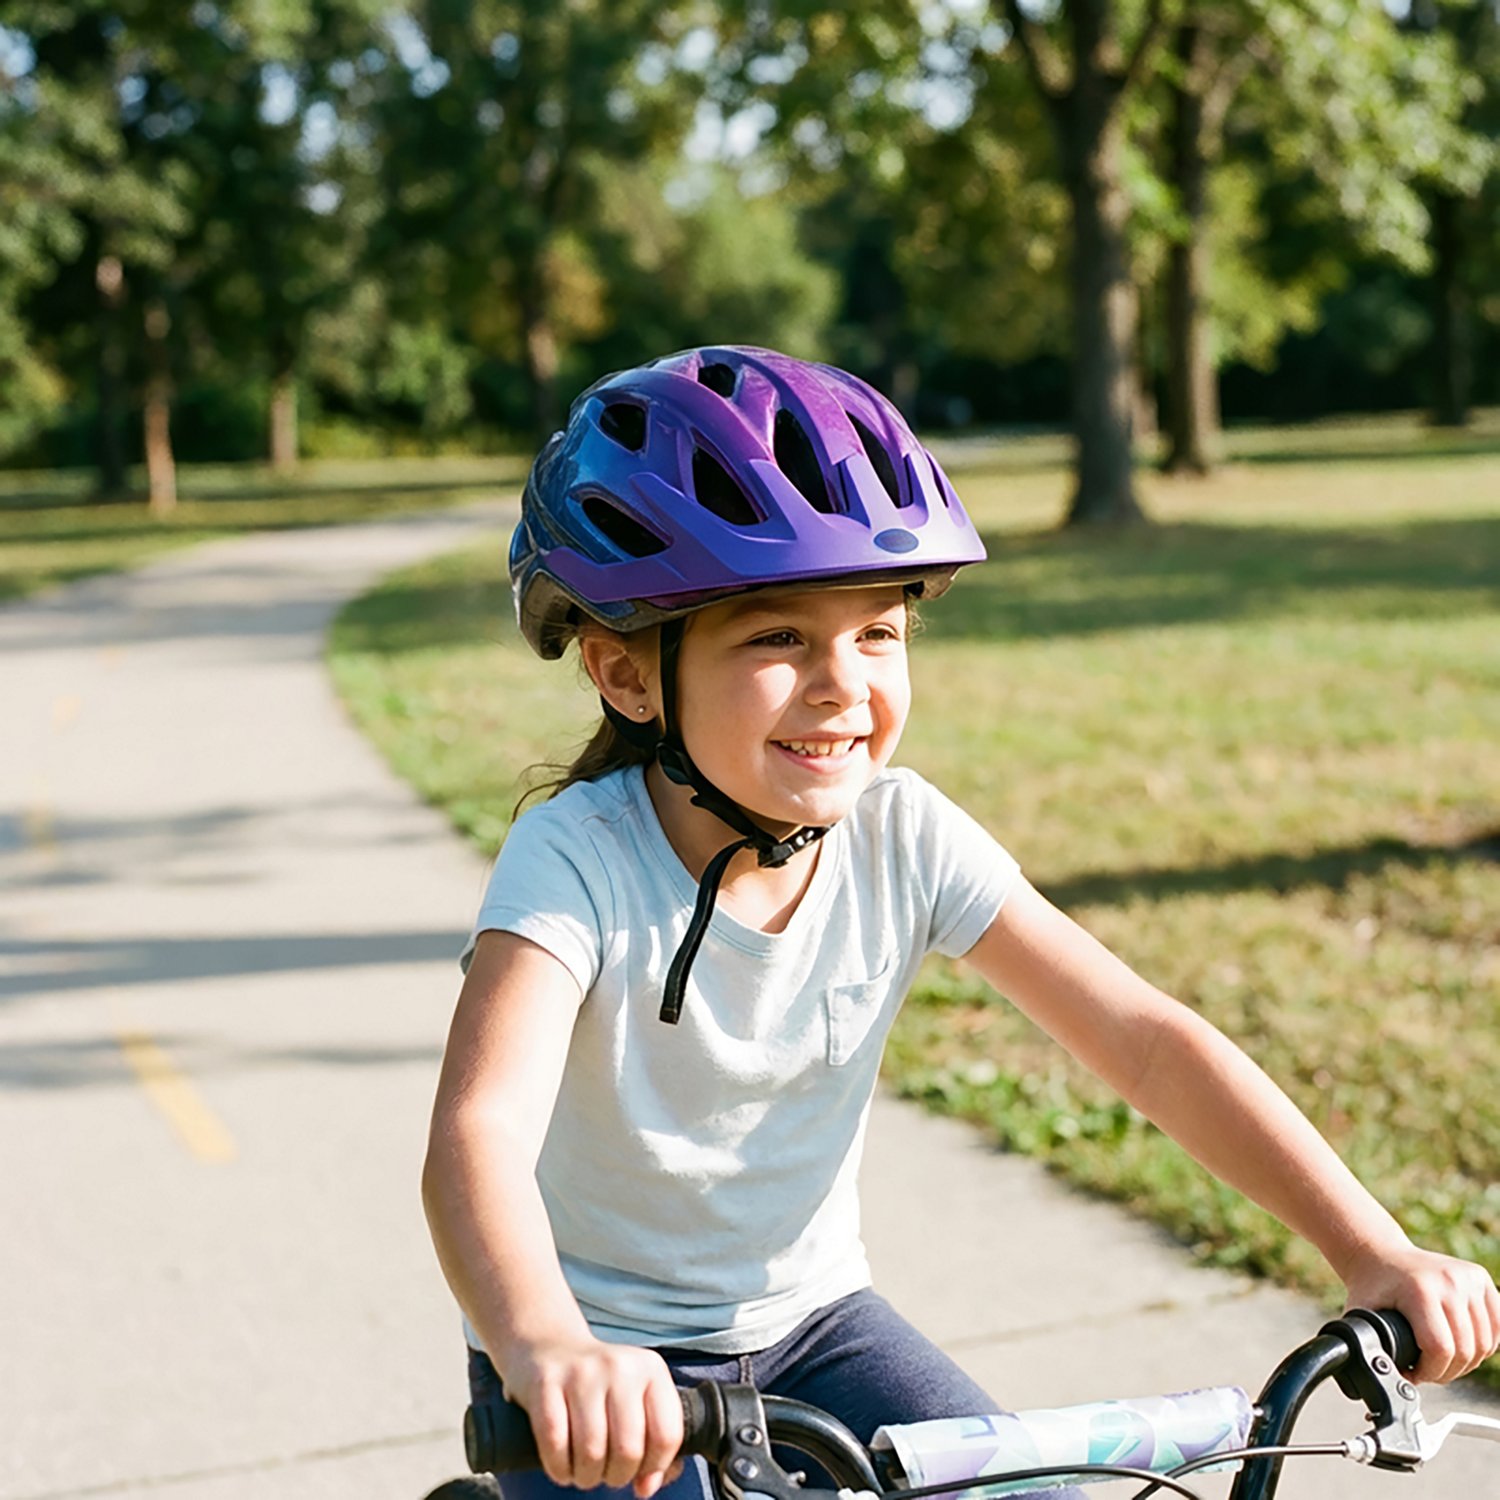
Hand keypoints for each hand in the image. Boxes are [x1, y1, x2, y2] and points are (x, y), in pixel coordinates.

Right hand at [504, 1336, 684, 1495]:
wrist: (550, 1347)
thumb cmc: (601, 1387)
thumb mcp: (637, 1402)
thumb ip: (653, 1444)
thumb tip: (646, 1487)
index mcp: (651, 1369)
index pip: (666, 1435)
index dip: (653, 1467)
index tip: (639, 1471)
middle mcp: (620, 1366)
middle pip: (628, 1449)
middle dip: (616, 1476)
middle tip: (606, 1473)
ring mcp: (582, 1372)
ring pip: (591, 1452)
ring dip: (586, 1476)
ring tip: (584, 1470)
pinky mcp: (545, 1382)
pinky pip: (555, 1444)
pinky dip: (559, 1468)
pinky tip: (562, 1465)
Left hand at [1341, 1242, 1499, 1383]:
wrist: (1380, 1253)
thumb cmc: (1371, 1287)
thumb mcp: (1361, 1315)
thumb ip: (1368, 1348)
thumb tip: (1380, 1381)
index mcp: (1419, 1290)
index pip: (1440, 1349)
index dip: (1430, 1372)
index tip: (1414, 1372)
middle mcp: (1449, 1281)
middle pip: (1465, 1351)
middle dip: (1446, 1371)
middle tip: (1428, 1370)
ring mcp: (1468, 1278)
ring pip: (1484, 1344)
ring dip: (1466, 1361)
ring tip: (1442, 1358)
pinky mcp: (1480, 1278)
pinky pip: (1498, 1327)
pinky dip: (1484, 1344)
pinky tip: (1462, 1346)